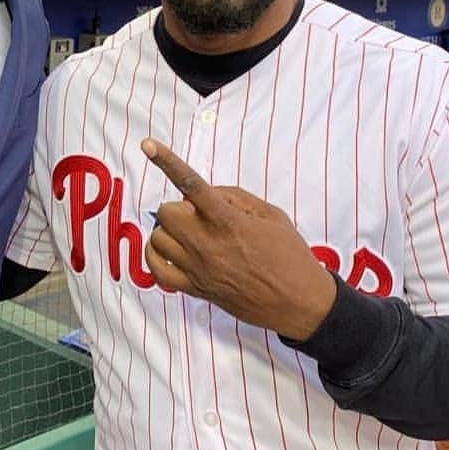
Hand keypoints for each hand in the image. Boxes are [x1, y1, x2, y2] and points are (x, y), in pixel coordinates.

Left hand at [142, 138, 336, 341]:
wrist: (300, 303)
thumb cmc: (290, 256)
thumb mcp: (271, 215)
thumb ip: (234, 197)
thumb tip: (206, 192)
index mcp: (228, 221)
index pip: (190, 184)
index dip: (167, 162)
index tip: (148, 145)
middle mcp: (208, 244)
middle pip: (166, 212)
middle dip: (178, 208)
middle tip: (199, 216)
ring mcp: (199, 269)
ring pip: (158, 238)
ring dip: (169, 231)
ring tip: (191, 235)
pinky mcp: (195, 290)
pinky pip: (157, 269)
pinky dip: (156, 255)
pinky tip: (168, 250)